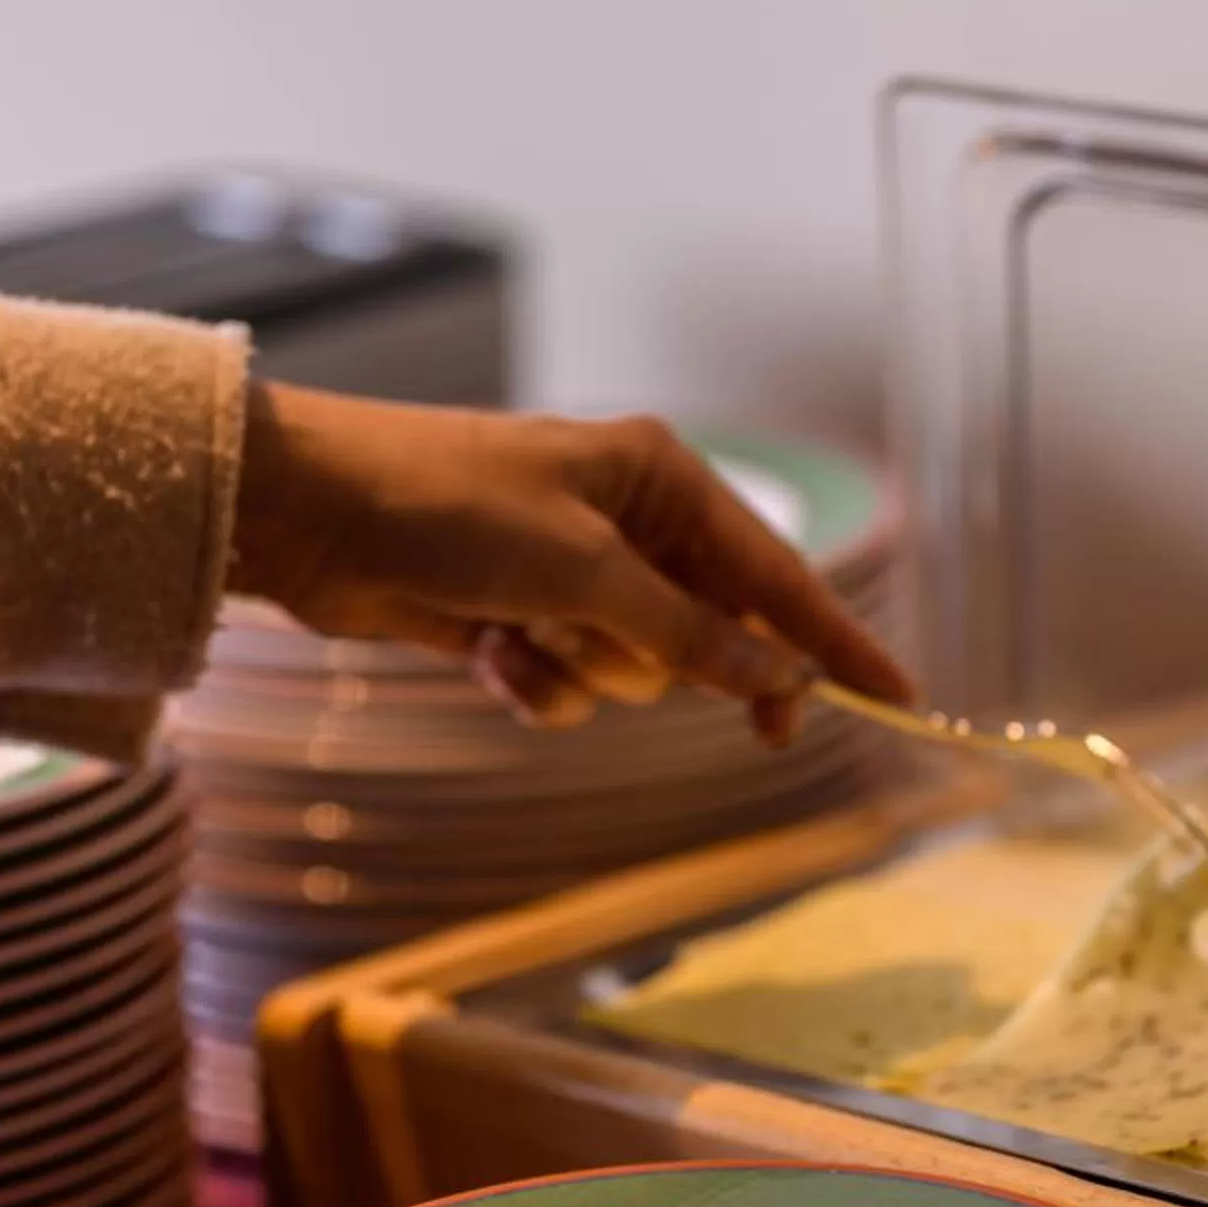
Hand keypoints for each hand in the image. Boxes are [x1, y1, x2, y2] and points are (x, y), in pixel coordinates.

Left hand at [231, 386, 915, 742]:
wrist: (308, 515)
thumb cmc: (446, 508)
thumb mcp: (583, 569)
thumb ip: (686, 632)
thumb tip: (776, 676)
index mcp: (660, 478)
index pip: (776, 575)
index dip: (836, 642)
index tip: (899, 699)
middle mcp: (624, 520)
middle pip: (710, 634)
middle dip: (684, 667)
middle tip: (758, 729)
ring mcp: (568, 575)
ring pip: (631, 670)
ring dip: (586, 670)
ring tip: (524, 631)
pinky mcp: (512, 619)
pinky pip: (565, 684)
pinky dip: (532, 681)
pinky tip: (484, 656)